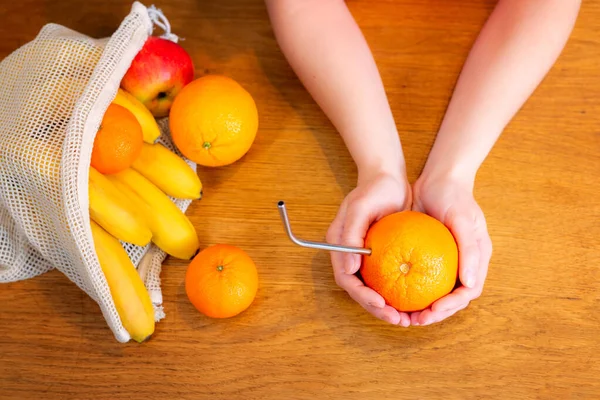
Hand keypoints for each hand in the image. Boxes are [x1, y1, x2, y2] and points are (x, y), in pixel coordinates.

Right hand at [326, 171, 411, 326]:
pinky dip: (398, 292)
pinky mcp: (382, 255)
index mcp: (339, 246)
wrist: (389, 177)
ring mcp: (366, 256)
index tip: (381, 303)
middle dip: (376, 308)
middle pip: (359, 290)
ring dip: (387, 306)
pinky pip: (388, 278)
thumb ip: (350, 237)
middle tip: (398, 319)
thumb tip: (348, 270)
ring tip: (407, 318)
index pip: (346, 279)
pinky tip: (414, 300)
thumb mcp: (360, 208)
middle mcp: (350, 254)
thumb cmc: (374, 189)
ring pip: (373, 289)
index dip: (362, 295)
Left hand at [409, 172, 491, 325]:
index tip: (432, 312)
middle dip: (435, 313)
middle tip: (413, 320)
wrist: (438, 179)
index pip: (467, 292)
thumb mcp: (462, 219)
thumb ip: (469, 250)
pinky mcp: (428, 255)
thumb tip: (469, 284)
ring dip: (422, 306)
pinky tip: (392, 292)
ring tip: (403, 314)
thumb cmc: (453, 196)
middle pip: (452, 298)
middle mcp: (463, 263)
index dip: (451, 306)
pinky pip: (419, 276)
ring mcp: (445, 260)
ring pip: (435, 291)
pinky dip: (409, 287)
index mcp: (476, 259)